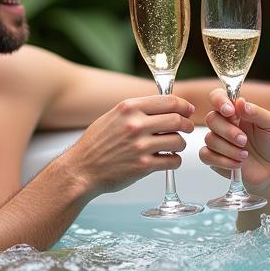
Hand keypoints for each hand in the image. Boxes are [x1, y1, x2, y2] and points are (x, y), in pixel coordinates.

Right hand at [65, 95, 194, 195]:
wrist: (81, 169)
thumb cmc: (97, 143)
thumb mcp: (113, 116)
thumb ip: (137, 110)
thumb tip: (165, 106)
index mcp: (129, 108)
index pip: (168, 101)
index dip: (183, 105)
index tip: (188, 110)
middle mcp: (135, 124)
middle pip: (177, 119)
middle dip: (186, 125)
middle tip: (187, 129)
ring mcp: (140, 146)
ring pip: (178, 141)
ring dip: (180, 144)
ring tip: (174, 146)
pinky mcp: (143, 166)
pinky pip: (172, 161)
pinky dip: (174, 160)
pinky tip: (168, 160)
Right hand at [200, 88, 269, 192]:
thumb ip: (258, 113)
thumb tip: (240, 102)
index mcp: (236, 111)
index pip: (218, 97)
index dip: (219, 101)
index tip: (230, 111)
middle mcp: (224, 123)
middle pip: (211, 119)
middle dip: (228, 131)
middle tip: (244, 141)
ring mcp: (217, 140)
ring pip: (209, 139)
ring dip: (229, 149)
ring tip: (245, 155)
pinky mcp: (213, 157)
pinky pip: (205, 155)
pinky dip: (221, 161)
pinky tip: (237, 164)